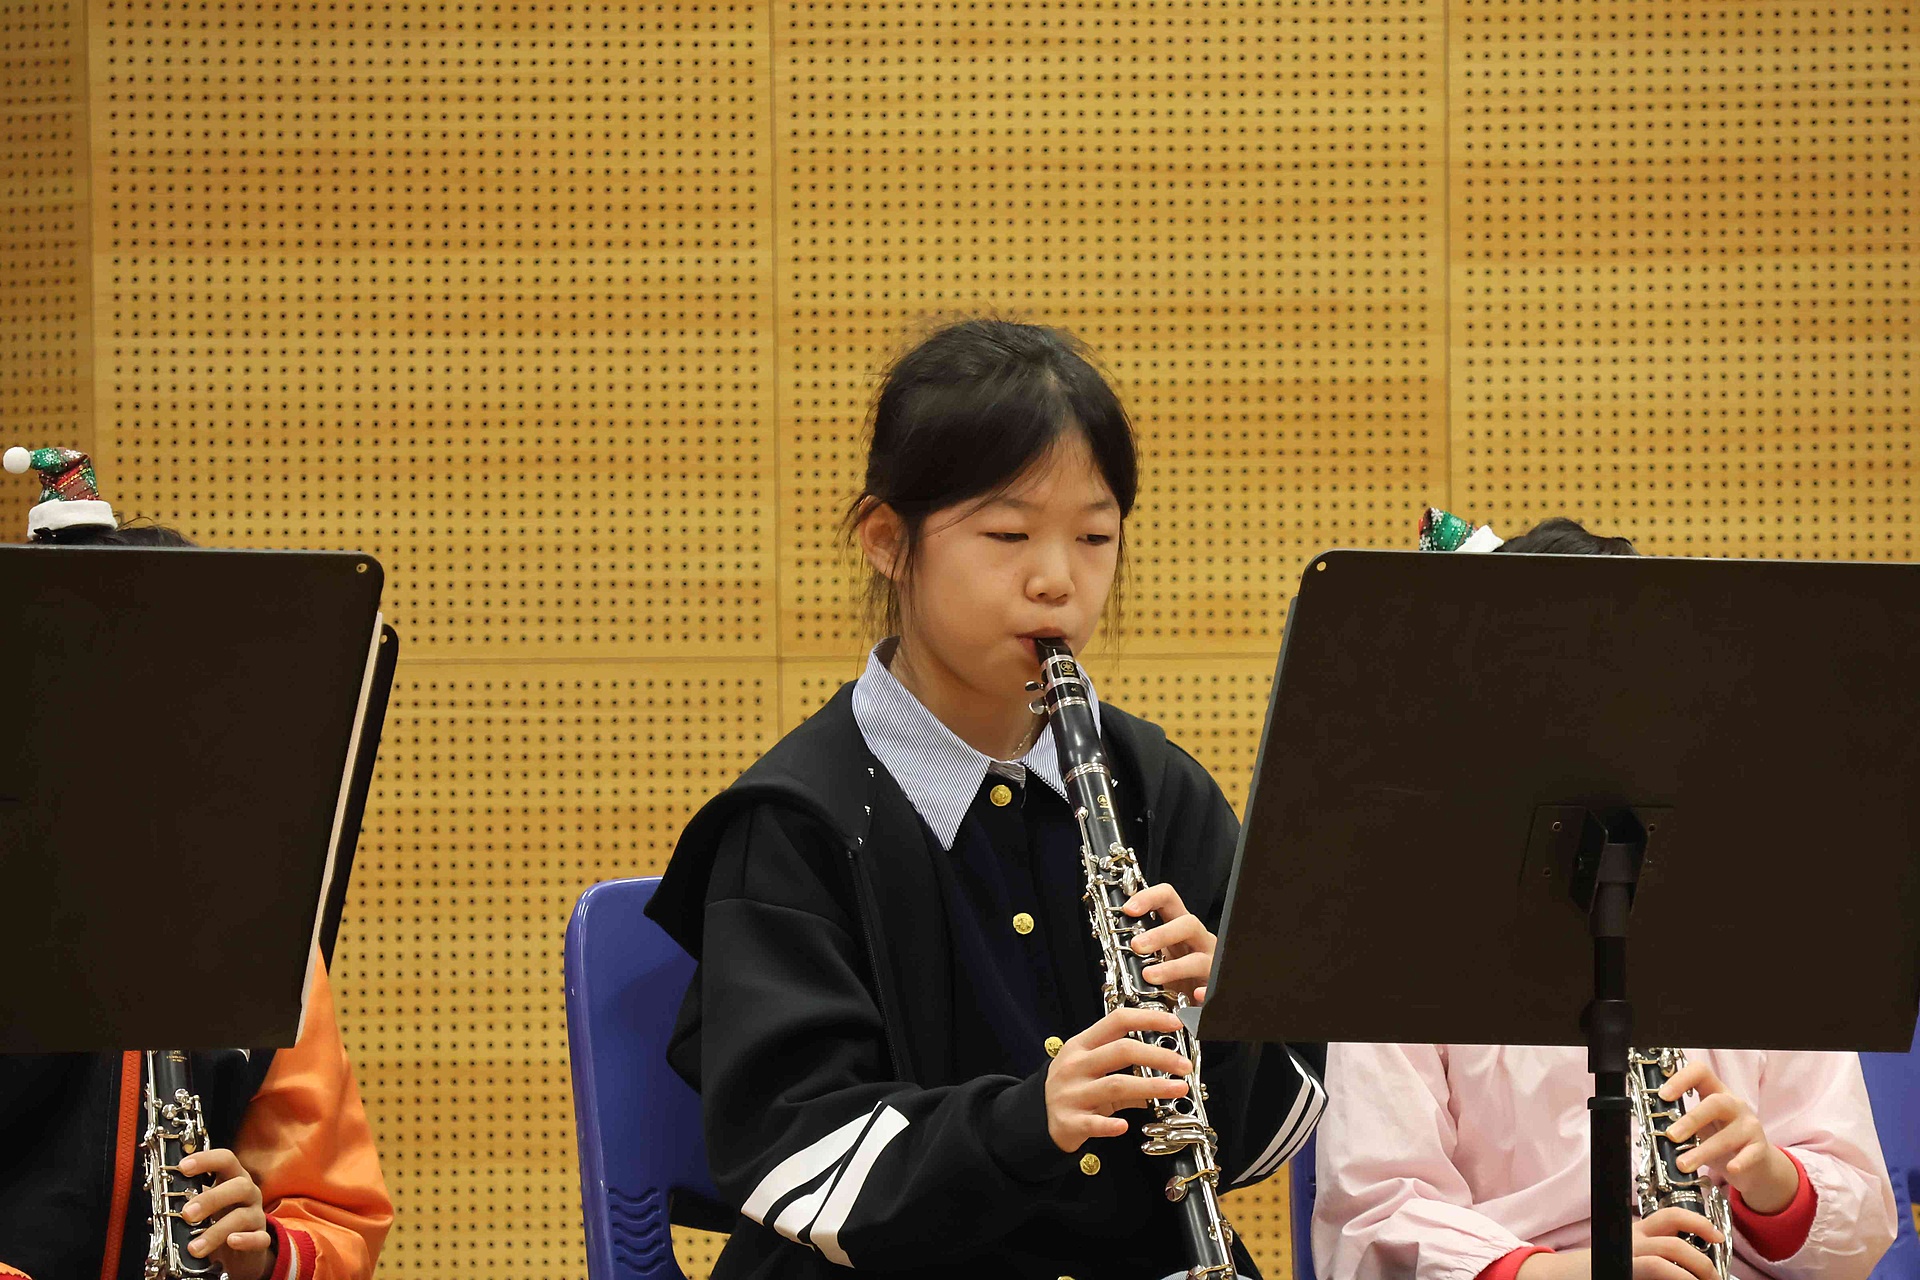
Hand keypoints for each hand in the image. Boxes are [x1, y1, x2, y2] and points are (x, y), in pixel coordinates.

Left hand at [179, 1149, 274, 1279]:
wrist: (237, 1250)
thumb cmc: (216, 1221)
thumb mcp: (205, 1205)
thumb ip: (190, 1197)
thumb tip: (161, 1194)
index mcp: (232, 1179)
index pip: (225, 1160)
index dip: (206, 1160)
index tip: (183, 1167)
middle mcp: (248, 1193)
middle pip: (238, 1186)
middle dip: (211, 1199)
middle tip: (187, 1214)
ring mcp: (256, 1215)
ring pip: (243, 1216)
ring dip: (217, 1231)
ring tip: (194, 1247)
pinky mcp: (261, 1237)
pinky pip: (259, 1238)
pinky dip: (245, 1240)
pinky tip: (231, 1242)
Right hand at [1045, 1007, 1192, 1151]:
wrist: (1035, 1118)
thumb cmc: (1070, 1088)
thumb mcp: (1091, 1070)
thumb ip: (1125, 1068)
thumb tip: (1164, 1070)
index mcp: (1082, 1045)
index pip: (1117, 1021)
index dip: (1148, 1019)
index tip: (1175, 1023)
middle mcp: (1076, 1065)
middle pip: (1122, 1051)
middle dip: (1159, 1055)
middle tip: (1184, 1065)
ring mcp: (1071, 1093)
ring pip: (1116, 1085)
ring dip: (1152, 1086)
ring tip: (1178, 1090)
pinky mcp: (1070, 1121)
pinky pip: (1094, 1123)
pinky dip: (1111, 1124)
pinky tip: (1126, 1125)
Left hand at [1125, 883, 1216, 1004]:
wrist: (1192, 1001)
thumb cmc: (1173, 974)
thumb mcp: (1155, 954)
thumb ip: (1139, 945)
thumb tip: (1110, 939)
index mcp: (1179, 926)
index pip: (1169, 899)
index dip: (1149, 898)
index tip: (1128, 909)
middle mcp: (1198, 940)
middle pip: (1188, 923)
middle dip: (1161, 934)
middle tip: (1136, 946)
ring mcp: (1210, 963)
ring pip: (1198, 959)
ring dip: (1173, 967)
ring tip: (1149, 976)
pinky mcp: (1216, 987)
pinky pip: (1213, 989)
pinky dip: (1204, 992)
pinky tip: (1193, 995)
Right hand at [1514, 1207, 1726, 1279]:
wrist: (1561, 1278)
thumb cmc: (1598, 1273)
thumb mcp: (1627, 1260)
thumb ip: (1653, 1260)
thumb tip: (1691, 1269)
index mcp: (1636, 1233)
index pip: (1670, 1215)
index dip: (1698, 1220)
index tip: (1718, 1236)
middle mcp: (1632, 1237)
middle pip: (1674, 1222)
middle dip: (1705, 1244)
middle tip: (1716, 1271)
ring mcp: (1627, 1250)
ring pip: (1673, 1246)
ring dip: (1699, 1265)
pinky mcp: (1623, 1266)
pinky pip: (1659, 1267)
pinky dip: (1681, 1277)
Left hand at [1661, 1061, 1798, 1212]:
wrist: (1755, 1163)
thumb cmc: (1721, 1138)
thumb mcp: (1700, 1125)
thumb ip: (1681, 1121)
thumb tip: (1650, 1124)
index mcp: (1716, 1093)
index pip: (1701, 1073)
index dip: (1681, 1079)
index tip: (1663, 1095)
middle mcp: (1735, 1105)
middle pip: (1716, 1103)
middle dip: (1691, 1120)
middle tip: (1671, 1136)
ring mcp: (1750, 1126)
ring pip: (1728, 1135)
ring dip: (1703, 1151)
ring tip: (1683, 1165)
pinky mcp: (1760, 1149)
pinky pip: (1751, 1154)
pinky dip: (1740, 1161)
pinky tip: (1730, 1169)